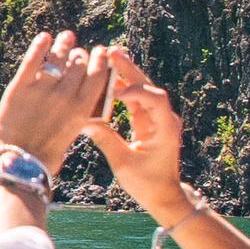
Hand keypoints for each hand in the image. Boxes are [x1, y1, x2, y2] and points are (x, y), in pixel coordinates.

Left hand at [0, 28, 111, 171]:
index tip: (100, 51)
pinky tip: (44, 37)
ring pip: (57, 58)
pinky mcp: (19, 88)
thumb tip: (81, 94)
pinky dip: (39, 46)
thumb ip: (78, 112)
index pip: (97, 74)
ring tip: (66, 36)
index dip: (100, 60)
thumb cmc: (47, 154)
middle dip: (80, 54)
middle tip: (77, 50)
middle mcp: (65, 95)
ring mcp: (42, 90)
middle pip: (78, 64)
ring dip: (63, 44)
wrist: (20, 163)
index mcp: (82, 108)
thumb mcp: (73, 132)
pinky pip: (32, 60)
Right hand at [94, 45, 185, 210]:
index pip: (155, 99)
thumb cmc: (147, 184)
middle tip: (112, 52)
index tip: (117, 92)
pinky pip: (136, 101)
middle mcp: (165, 120)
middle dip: (130, 70)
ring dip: (125, 75)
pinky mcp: (150, 123)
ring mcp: (158, 120)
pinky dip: (123, 90)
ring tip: (108, 58)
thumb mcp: (123, 164)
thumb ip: (105, 140)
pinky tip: (109, 79)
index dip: (137, 90)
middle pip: (149, 88)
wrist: (164, 195)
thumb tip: (84, 120)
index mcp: (165, 129)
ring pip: (142, 91)